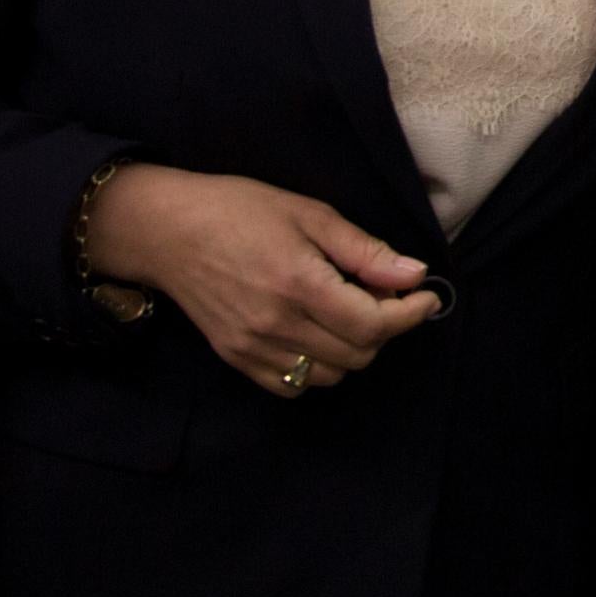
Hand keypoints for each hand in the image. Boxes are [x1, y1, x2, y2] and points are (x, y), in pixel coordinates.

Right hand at [83, 164, 440, 397]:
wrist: (168, 231)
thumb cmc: (240, 211)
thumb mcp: (309, 214)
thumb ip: (364, 251)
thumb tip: (414, 275)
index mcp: (300, 284)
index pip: (374, 324)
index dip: (410, 314)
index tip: (427, 296)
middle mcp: (277, 325)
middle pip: (359, 354)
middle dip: (386, 328)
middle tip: (385, 295)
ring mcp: (254, 348)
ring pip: (332, 374)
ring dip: (354, 349)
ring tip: (349, 311)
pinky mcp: (237, 359)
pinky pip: (295, 386)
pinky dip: (319, 367)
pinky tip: (317, 333)